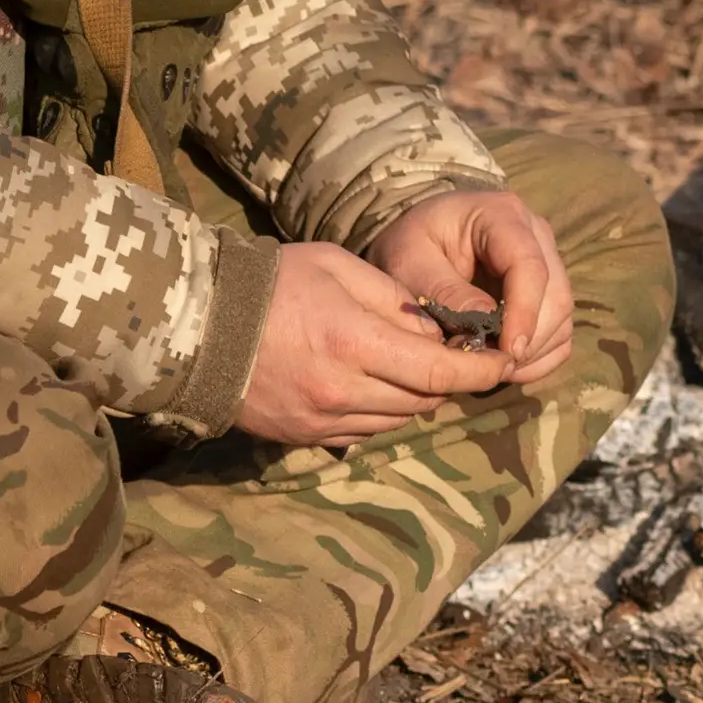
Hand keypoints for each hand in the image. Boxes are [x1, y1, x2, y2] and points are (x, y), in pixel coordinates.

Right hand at [233, 241, 509, 447]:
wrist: (200, 325)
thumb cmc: (272, 283)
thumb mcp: (337, 266)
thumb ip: (392, 298)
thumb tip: (435, 331)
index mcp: (353, 341)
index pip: (437, 371)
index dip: (477, 370)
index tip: (502, 362)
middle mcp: (342, 390)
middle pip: (423, 399)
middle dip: (448, 380)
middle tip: (458, 357)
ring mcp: (322, 419)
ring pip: (397, 420)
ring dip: (415, 397)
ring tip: (412, 369)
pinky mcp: (305, 436)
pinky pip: (364, 432)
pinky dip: (381, 412)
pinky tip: (373, 386)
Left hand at [365, 188, 574, 386]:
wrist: (418, 243)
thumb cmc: (410, 246)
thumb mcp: (409, 262)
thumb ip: (443, 291)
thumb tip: (484, 326)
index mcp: (501, 215)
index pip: (528, 264)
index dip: (524, 311)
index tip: (507, 352)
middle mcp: (536, 235)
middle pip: (555, 296)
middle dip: (527, 340)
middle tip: (488, 366)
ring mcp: (548, 263)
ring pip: (561, 319)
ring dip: (533, 353)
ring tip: (490, 366)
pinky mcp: (549, 292)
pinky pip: (560, 333)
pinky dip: (540, 358)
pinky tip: (505, 365)